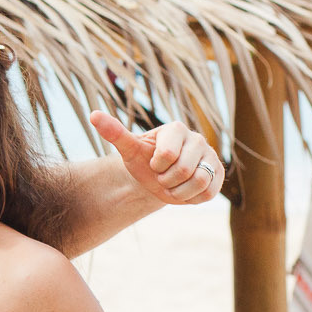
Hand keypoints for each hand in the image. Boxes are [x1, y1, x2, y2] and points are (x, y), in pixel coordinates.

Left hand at [89, 112, 221, 205]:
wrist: (157, 179)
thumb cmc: (143, 161)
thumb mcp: (129, 148)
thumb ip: (114, 132)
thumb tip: (93, 114)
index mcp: (176, 129)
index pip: (167, 155)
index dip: (156, 166)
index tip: (153, 163)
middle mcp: (197, 139)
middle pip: (183, 170)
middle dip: (166, 181)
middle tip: (162, 176)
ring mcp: (210, 155)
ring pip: (199, 182)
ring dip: (179, 191)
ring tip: (173, 184)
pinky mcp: (219, 173)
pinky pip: (209, 192)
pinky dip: (192, 198)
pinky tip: (186, 190)